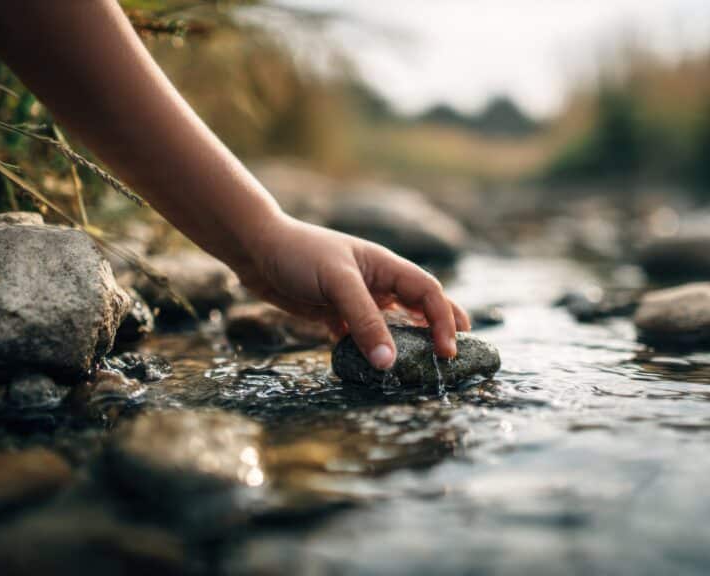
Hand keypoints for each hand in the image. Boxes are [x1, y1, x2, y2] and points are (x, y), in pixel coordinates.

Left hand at [231, 213, 469, 368]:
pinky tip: (372, 368)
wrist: (254, 249)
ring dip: (405, 343)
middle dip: (439, 327)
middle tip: (454, 354)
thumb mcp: (337, 284)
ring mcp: (356, 298)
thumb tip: (389, 362)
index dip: (444, 320)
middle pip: (418, 306)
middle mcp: (376, 282)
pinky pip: (360, 336)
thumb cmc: (299, 254)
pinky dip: (369, 351)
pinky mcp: (334, 313)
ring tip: (420, 365)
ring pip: (391, 323)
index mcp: (385, 266)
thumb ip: (364, 321)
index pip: (428, 292)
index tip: (448, 351)